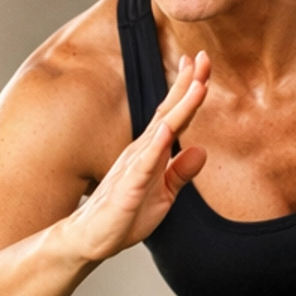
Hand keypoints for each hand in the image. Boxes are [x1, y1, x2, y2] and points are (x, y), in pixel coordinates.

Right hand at [63, 51, 209, 262]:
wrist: (92, 239)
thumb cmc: (126, 216)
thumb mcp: (164, 194)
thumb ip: (180, 172)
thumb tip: (202, 150)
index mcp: (151, 151)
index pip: (173, 114)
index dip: (189, 90)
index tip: (201, 65)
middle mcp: (142, 151)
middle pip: (168, 111)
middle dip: (187, 84)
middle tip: (203, 57)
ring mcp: (133, 166)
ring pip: (160, 131)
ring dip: (179, 107)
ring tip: (197, 85)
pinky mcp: (128, 188)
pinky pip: (144, 164)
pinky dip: (157, 145)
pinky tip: (168, 129)